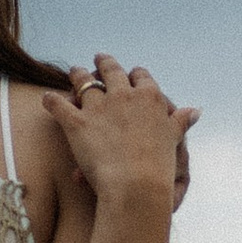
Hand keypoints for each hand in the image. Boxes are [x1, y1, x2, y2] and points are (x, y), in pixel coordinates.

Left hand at [39, 56, 200, 207]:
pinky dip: (51, 101)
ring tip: (74, 71)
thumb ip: (181, 122)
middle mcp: (124, 96)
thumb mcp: (175, 139)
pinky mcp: (77, 123)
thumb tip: (196, 111)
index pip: (141, 77)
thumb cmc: (160, 166)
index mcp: (149, 98)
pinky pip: (59, 105)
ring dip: (78, 75)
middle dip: (105, 63)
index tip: (131, 73)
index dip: (135, 74)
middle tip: (100, 58)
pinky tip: (45, 98)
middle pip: (112, 72)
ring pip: (84, 82)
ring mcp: (99, 107)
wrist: (137, 184)